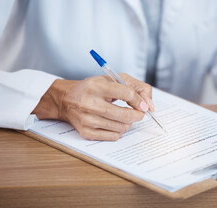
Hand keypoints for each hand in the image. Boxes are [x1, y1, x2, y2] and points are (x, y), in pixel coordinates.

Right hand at [32, 74, 153, 140]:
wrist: (67, 100)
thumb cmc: (94, 88)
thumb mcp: (113, 79)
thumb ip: (136, 87)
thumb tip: (150, 106)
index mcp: (97, 86)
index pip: (127, 93)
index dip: (140, 100)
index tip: (143, 104)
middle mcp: (90, 103)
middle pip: (125, 114)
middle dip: (138, 115)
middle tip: (138, 113)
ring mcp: (87, 119)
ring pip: (121, 127)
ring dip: (128, 123)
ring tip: (123, 116)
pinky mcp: (85, 132)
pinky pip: (113, 136)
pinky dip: (119, 131)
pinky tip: (114, 123)